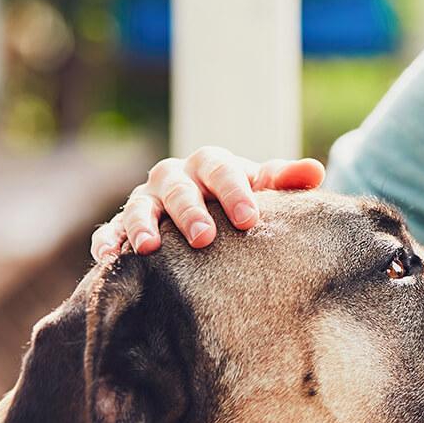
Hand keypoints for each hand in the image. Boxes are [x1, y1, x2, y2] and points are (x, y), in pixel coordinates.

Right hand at [91, 146, 325, 261]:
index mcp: (210, 164)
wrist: (211, 212)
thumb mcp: (264, 189)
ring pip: (139, 207)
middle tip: (205, 238)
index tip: (249, 220)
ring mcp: (147, 201)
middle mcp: (174, 178)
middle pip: (178, 189)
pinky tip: (109, 257)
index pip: (221, 170)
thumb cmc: (241, 201)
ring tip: (148, 248)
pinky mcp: (125, 225)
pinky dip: (107, 241)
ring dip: (141, 225)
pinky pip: (110, 230)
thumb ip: (287, 180)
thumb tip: (316, 171)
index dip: (233, 192)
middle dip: (190, 212)